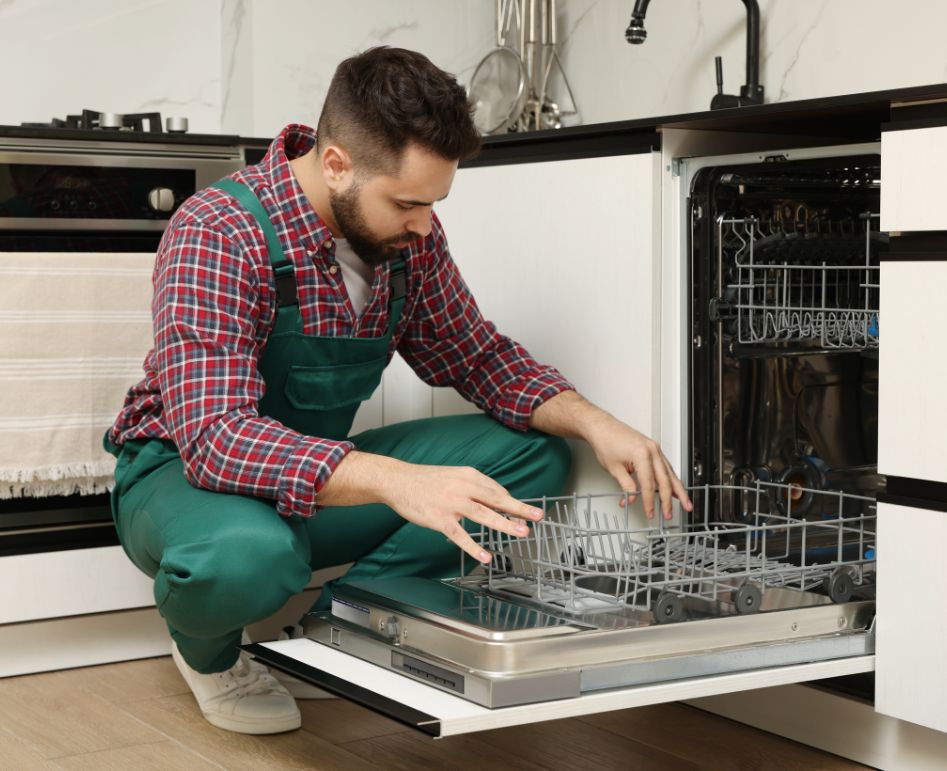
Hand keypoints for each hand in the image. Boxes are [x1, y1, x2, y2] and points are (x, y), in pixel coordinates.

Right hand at [382, 463, 543, 562]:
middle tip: (537, 516)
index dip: (512, 502)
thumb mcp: (454, 475)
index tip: (525, 512)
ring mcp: (451, 503)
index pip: (496, 490)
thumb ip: (473, 486)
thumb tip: (494, 497)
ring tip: (522, 532)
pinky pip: (460, 535)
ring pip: (483, 514)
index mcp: (468, 475)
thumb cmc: (426, 480)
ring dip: (504, 524)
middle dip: (519, 508)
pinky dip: (473, 546)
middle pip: (496, 499)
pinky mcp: (440, 519)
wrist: (398, 480)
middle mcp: (463, 487)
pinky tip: (486, 556)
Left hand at [585, 415, 692, 519]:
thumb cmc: (606, 442)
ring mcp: (655, 449)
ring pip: (670, 473)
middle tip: (669, 514)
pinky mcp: (653, 449)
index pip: (649, 485)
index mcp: (642, 455)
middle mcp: (652, 451)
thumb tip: (632, 499)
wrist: (602, 427)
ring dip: (678, 490)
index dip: (650, 502)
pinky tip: (675, 488)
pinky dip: (671, 479)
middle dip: (668, 500)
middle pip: (665, 480)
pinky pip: (666, 466)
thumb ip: (626, 486)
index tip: (650, 512)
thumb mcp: (614, 469)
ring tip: (685, 503)